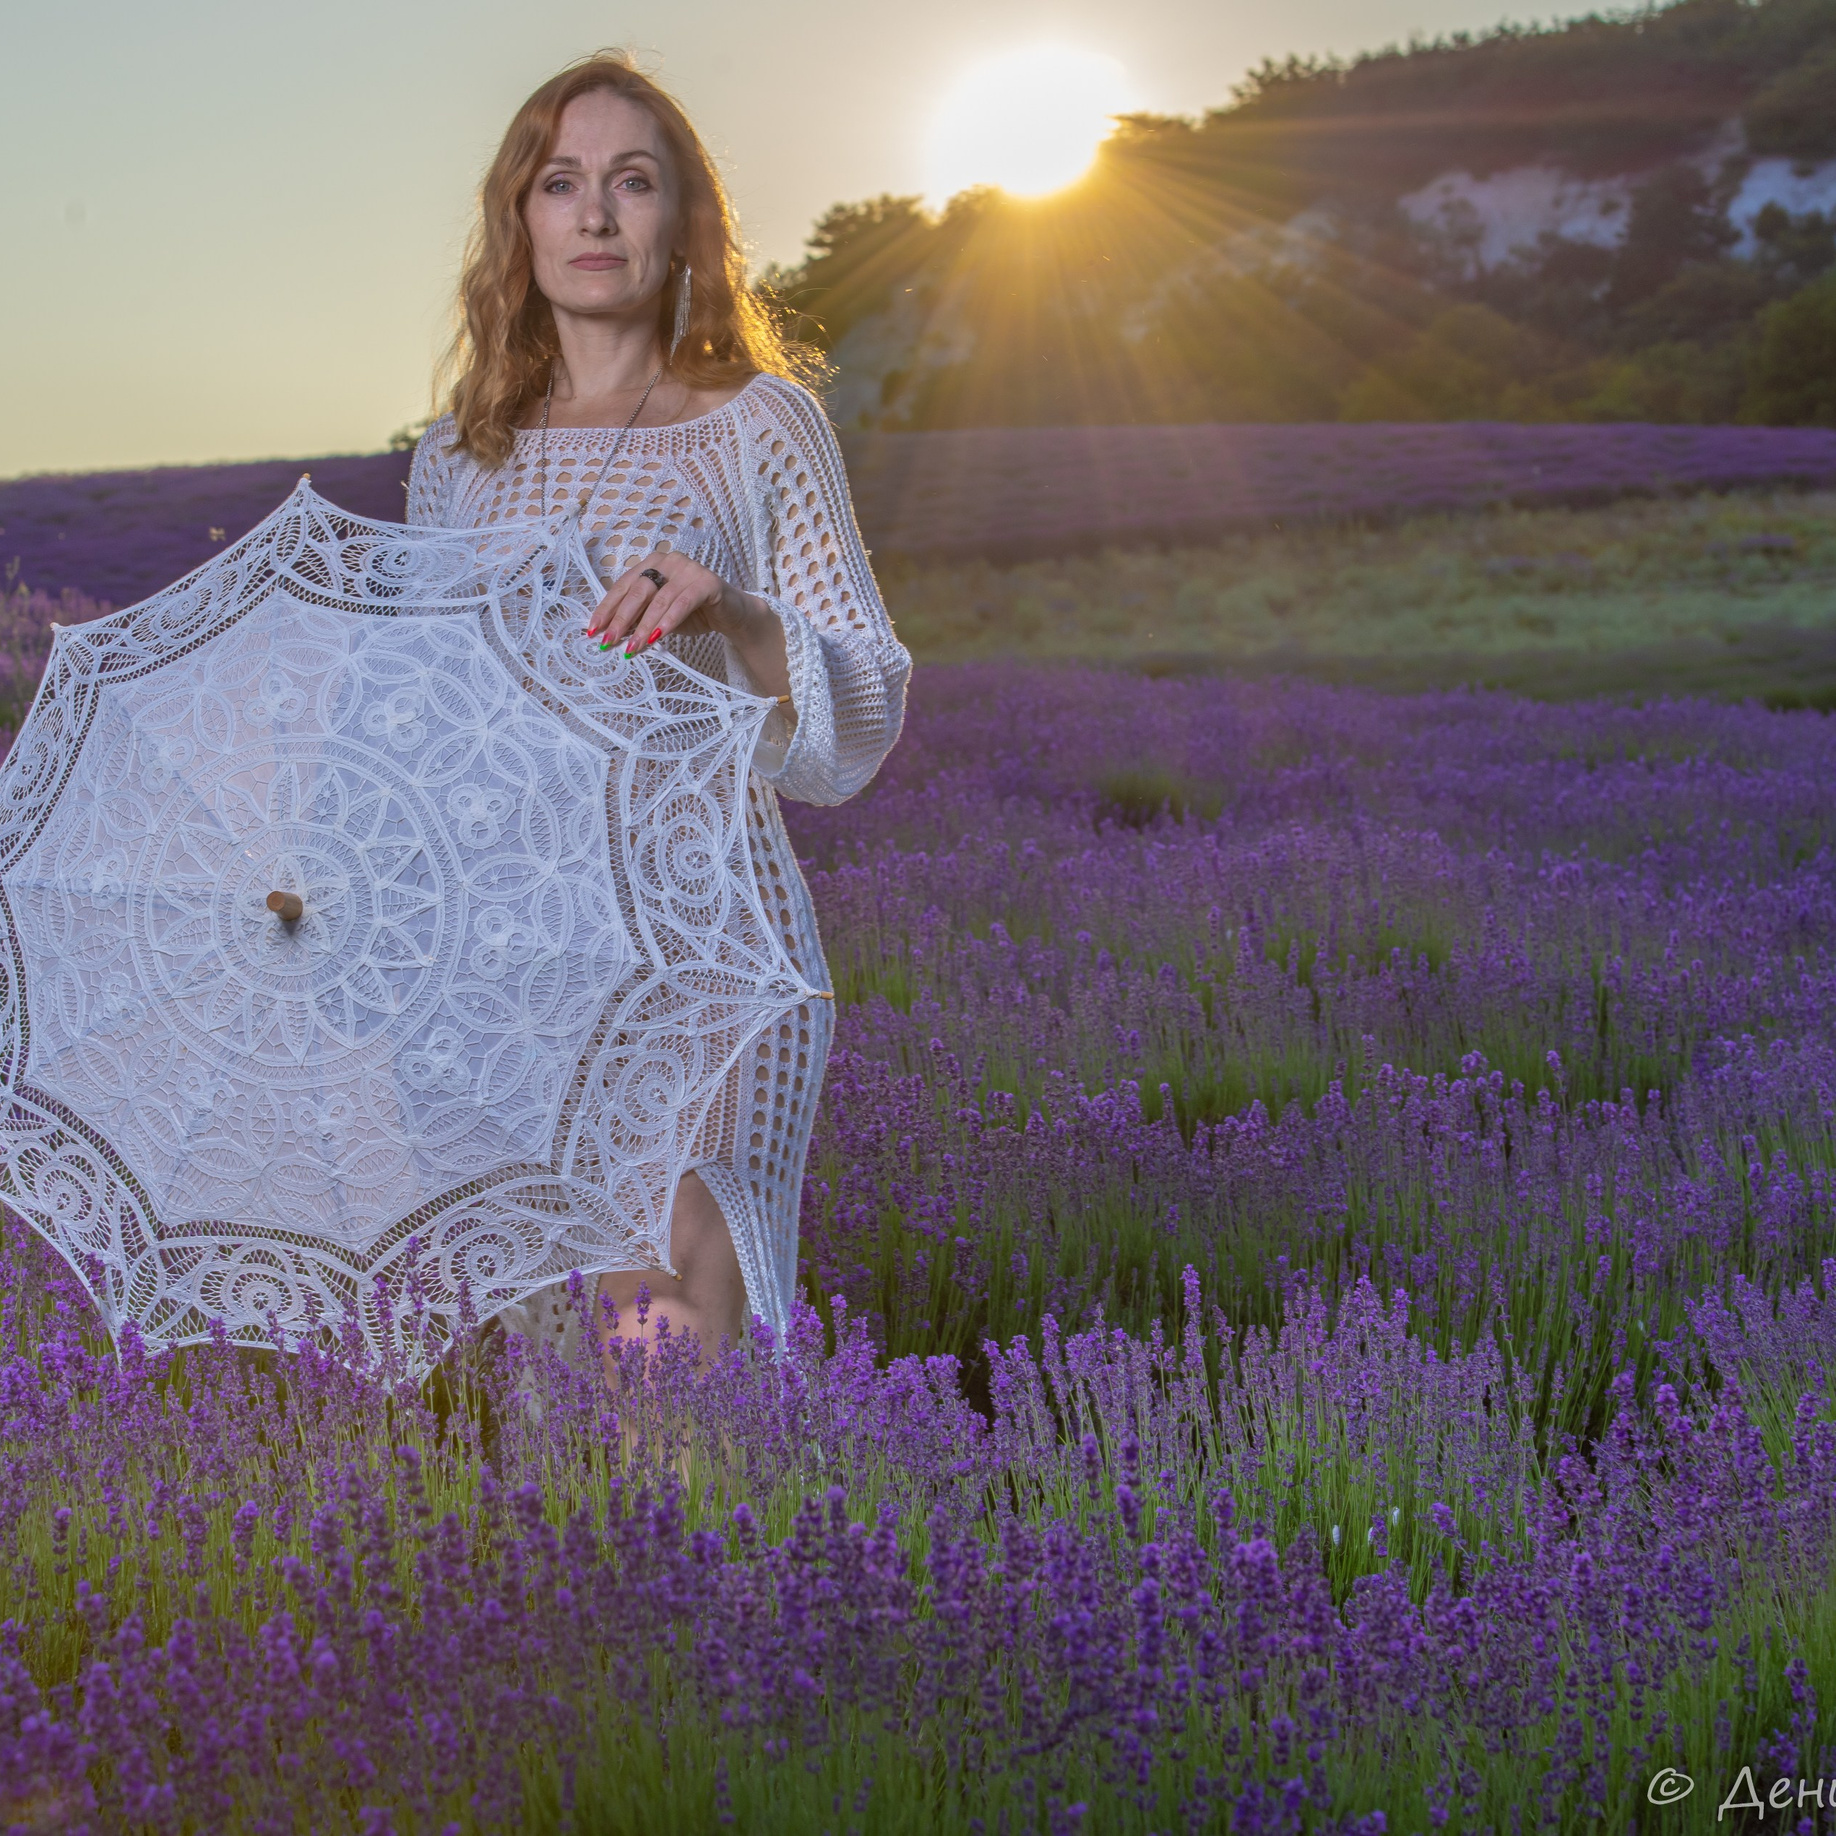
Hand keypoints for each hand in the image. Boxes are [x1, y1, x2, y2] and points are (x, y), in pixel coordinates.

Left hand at [587, 547, 737, 655]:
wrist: (731, 615)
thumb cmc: (693, 613)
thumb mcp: (659, 617)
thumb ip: (639, 619)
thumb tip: (612, 634)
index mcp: (651, 564)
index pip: (623, 586)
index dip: (607, 609)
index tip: (593, 631)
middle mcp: (667, 561)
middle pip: (638, 591)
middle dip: (620, 619)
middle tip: (609, 642)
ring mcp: (688, 568)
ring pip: (659, 599)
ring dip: (643, 627)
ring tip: (632, 648)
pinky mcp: (707, 582)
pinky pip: (682, 603)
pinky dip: (668, 621)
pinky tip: (658, 637)